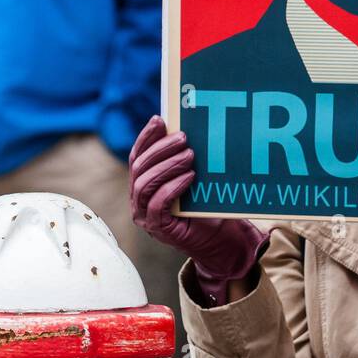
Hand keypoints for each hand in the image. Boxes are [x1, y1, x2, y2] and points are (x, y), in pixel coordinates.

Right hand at [128, 115, 268, 300]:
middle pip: (140, 168)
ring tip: (190, 155)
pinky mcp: (158, 228)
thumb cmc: (206, 204)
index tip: (159, 119)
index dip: (146, 137)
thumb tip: (186, 128)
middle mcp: (138, 200)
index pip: (138, 156)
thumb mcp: (193, 176)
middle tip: (183, 138)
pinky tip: (189, 176)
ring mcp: (145, 215)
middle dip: (161, 149)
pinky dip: (172, 187)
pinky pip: (158, 204)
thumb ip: (183, 157)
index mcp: (143, 184)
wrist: (220, 238)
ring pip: (145, 184)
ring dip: (168, 166)